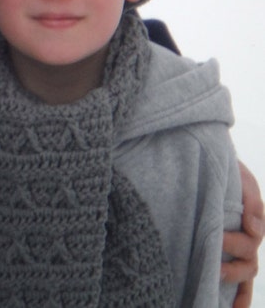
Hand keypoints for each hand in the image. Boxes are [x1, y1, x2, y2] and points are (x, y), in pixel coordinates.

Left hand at [222, 161, 263, 307]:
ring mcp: (236, 252)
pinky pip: (238, 286)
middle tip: (213, 259)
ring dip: (234, 281)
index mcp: (251, 224)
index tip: (218, 238)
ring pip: (244, 275)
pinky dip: (238, 299)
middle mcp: (245, 241)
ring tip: (217, 277)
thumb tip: (253, 228)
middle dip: (233, 265)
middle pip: (248, 262)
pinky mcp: (223, 257)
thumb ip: (251, 201)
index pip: (251, 241)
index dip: (236, 243)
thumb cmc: (227, 173)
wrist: (207, 164)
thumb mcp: (241, 179)